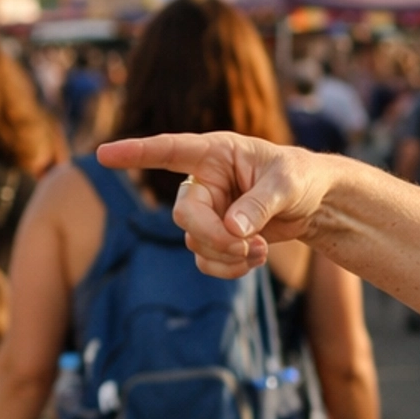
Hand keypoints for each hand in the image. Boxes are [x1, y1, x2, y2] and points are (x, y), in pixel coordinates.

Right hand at [96, 133, 342, 278]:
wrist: (315, 203)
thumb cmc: (301, 177)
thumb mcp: (288, 184)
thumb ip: (260, 204)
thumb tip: (233, 229)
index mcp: (215, 153)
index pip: (169, 150)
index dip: (136, 153)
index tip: (104, 154)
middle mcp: (204, 181)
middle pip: (184, 214)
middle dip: (212, 236)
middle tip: (246, 244)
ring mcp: (207, 211)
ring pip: (194, 242)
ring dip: (226, 255)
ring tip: (261, 250)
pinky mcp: (215, 237)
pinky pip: (205, 260)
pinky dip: (228, 268)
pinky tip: (255, 259)